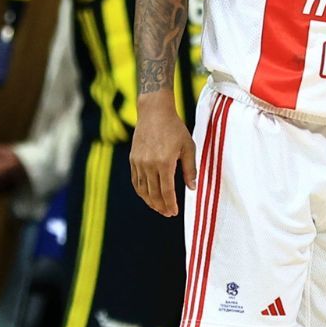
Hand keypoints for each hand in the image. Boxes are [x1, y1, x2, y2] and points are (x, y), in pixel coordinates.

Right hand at [129, 99, 198, 215]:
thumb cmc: (175, 128)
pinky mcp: (133, 159)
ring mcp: (139, 162)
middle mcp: (149, 165)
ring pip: (142, 190)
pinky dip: (141, 191)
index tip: (174, 212)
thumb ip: (190, 169)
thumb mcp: (188, 147)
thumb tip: (192, 188)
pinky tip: (147, 196)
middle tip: (168, 213)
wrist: (154, 113)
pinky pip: (135, 181)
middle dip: (161, 206)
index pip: (167, 191)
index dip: (170, 204)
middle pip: (154, 194)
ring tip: (158, 208)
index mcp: (164, 163)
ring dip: (150, 201)